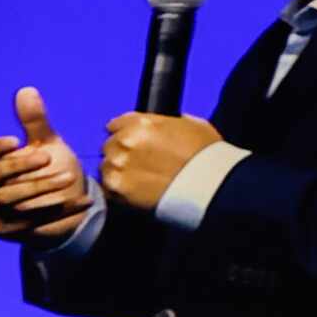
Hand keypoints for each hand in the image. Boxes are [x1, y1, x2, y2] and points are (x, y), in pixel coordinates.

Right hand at [0, 87, 93, 243]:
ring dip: (41, 190)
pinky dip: (55, 212)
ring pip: (11, 200)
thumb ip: (34, 122)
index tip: (17, 140)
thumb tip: (27, 90)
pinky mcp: (4, 231)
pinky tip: (80, 202)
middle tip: (46, 158)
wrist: (58, 206)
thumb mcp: (43, 145)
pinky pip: (28, 221)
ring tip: (70, 179)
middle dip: (20, 167)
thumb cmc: (45, 170)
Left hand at [101, 111, 222, 212]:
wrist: (210, 186)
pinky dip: (117, 191)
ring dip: (117, 173)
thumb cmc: (206, 155)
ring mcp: (119, 165)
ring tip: (136, 182)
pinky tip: (132, 194)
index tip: (130, 144)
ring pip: (105, 167)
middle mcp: (125, 141)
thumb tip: (160, 127)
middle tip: (137, 166)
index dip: (123, 134)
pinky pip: (107, 188)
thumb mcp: (190, 124)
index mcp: (141, 122)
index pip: (115, 125)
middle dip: (121, 154)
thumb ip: (164, 124)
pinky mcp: (119, 189)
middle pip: (109, 146)